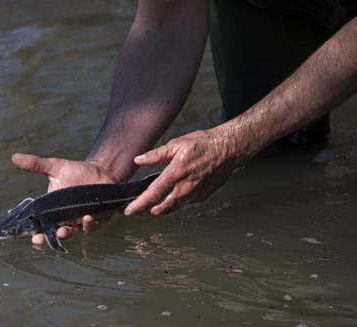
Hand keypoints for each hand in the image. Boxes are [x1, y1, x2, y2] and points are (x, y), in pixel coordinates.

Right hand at [11, 153, 117, 244]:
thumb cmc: (76, 171)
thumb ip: (36, 164)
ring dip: (67, 233)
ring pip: (73, 232)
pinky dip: (89, 224)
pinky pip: (92, 226)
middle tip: (42, 238)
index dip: (36, 233)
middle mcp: (65, 219)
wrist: (100, 170)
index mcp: (53, 210)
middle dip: (49, 238)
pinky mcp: (97, 219)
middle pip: (55, 233)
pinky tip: (87, 218)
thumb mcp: (55, 167)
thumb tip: (14, 157)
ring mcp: (80, 221)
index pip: (41, 225)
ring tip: (63, 230)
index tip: (31, 237)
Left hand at [125, 128, 239, 215]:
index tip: (128, 211)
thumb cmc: (204, 144)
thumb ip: (155, 155)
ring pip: (171, 208)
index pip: (152, 195)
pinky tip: (168, 197)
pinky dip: (172, 203)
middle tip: (135, 209)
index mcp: (175, 174)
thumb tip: (138, 159)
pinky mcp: (201, 197)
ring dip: (158, 209)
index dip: (138, 205)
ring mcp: (194, 195)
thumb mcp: (176, 144)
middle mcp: (184, 189)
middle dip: (145, 211)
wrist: (228, 149)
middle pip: (159, 208)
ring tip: (148, 207)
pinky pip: (183, 203)